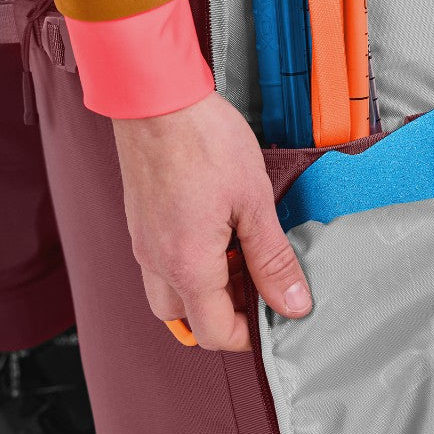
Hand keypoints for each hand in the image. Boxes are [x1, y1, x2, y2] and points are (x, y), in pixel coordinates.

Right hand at [113, 93, 311, 350]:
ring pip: (171, 293)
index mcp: (187, 266)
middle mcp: (157, 262)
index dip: (249, 334)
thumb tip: (293, 302)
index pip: (215, 332)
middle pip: (187, 320)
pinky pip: (161, 264)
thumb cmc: (202, 140)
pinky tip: (218, 233)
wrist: (156, 98)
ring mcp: (144, 242)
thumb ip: (272, 259)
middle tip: (259, 284)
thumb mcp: (254, 203)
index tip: (277, 313)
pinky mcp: (141, 222)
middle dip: (224, 313)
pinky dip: (190, 264)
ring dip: (206, 289)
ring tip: (241, 254)